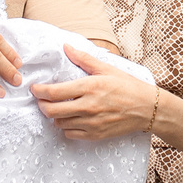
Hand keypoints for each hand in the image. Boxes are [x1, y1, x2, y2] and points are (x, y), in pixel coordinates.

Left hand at [33, 44, 160, 142]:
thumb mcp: (106, 69)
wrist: (147, 108)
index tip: (35, 88)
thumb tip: (66, 47)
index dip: (39, 91)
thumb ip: (83, 59)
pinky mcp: (95, 135)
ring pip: (59, 123)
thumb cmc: (128, 86)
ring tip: (59, 108)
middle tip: (42, 100)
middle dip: (42, 105)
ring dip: (55, 116)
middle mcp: (88, 106)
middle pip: (51, 110)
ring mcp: (91, 123)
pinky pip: (71, 134)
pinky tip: (72, 119)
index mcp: (89, 87)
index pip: (54, 92)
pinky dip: (67, 127)